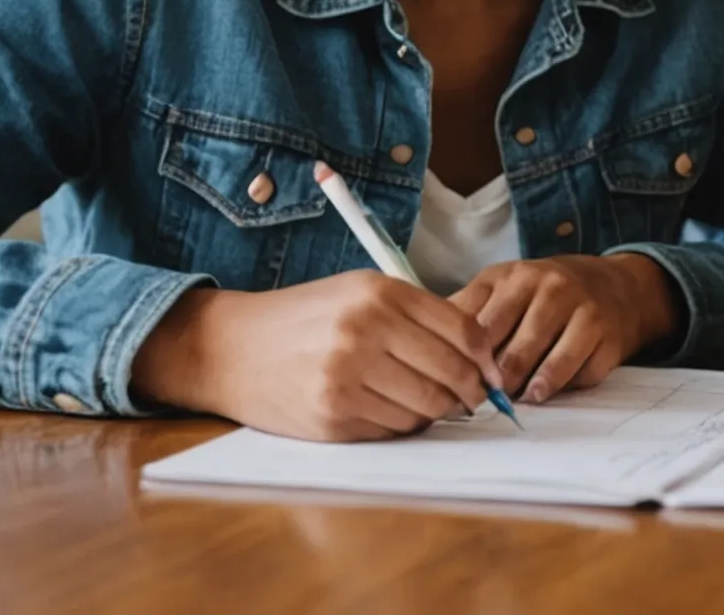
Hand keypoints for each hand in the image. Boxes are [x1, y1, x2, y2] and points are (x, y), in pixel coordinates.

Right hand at [130, 271, 499, 441]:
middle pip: (451, 374)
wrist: (230, 348)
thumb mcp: (359, 292)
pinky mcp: (332, 418)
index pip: (463, 331)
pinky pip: (392, 430)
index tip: (492, 372)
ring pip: (426, 409)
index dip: (486, 359)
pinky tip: (387, 410)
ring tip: (427, 402)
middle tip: (472, 398)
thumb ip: (417, 315)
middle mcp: (364, 333)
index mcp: (378, 295)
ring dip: (436, 412)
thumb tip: (479, 356)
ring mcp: (346, 379)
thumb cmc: (304, 318)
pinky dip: (401, 425)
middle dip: (471, 392)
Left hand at [448, 254, 679, 402]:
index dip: (464, 361)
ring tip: (514, 402)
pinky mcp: (606, 335)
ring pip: (546, 362)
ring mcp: (581, 310)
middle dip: (495, 383)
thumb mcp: (504, 287)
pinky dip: (562, 386)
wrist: (615, 286)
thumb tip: (426, 342)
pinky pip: (580, 371)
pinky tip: (546, 392)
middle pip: (512, 349)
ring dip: (527, 389)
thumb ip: (469, 310)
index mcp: (514, 278)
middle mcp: (549, 287)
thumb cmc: (545, 293)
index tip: (453, 383)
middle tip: (481, 404)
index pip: (479, 325)